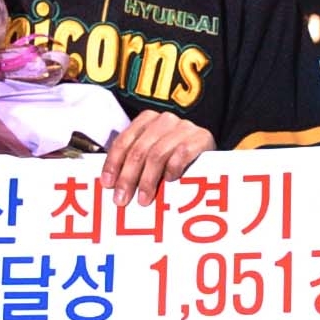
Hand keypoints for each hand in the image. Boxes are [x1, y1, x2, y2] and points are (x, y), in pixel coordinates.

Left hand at [100, 110, 214, 206]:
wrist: (211, 156)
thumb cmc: (175, 160)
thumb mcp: (152, 157)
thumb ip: (134, 163)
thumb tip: (112, 185)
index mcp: (147, 120)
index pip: (124, 141)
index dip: (113, 163)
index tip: (108, 184)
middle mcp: (165, 120)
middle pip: (139, 150)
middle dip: (128, 177)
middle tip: (122, 198)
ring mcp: (184, 128)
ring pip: (158, 154)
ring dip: (148, 179)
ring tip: (143, 199)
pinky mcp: (201, 138)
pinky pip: (182, 153)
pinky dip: (172, 168)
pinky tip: (169, 181)